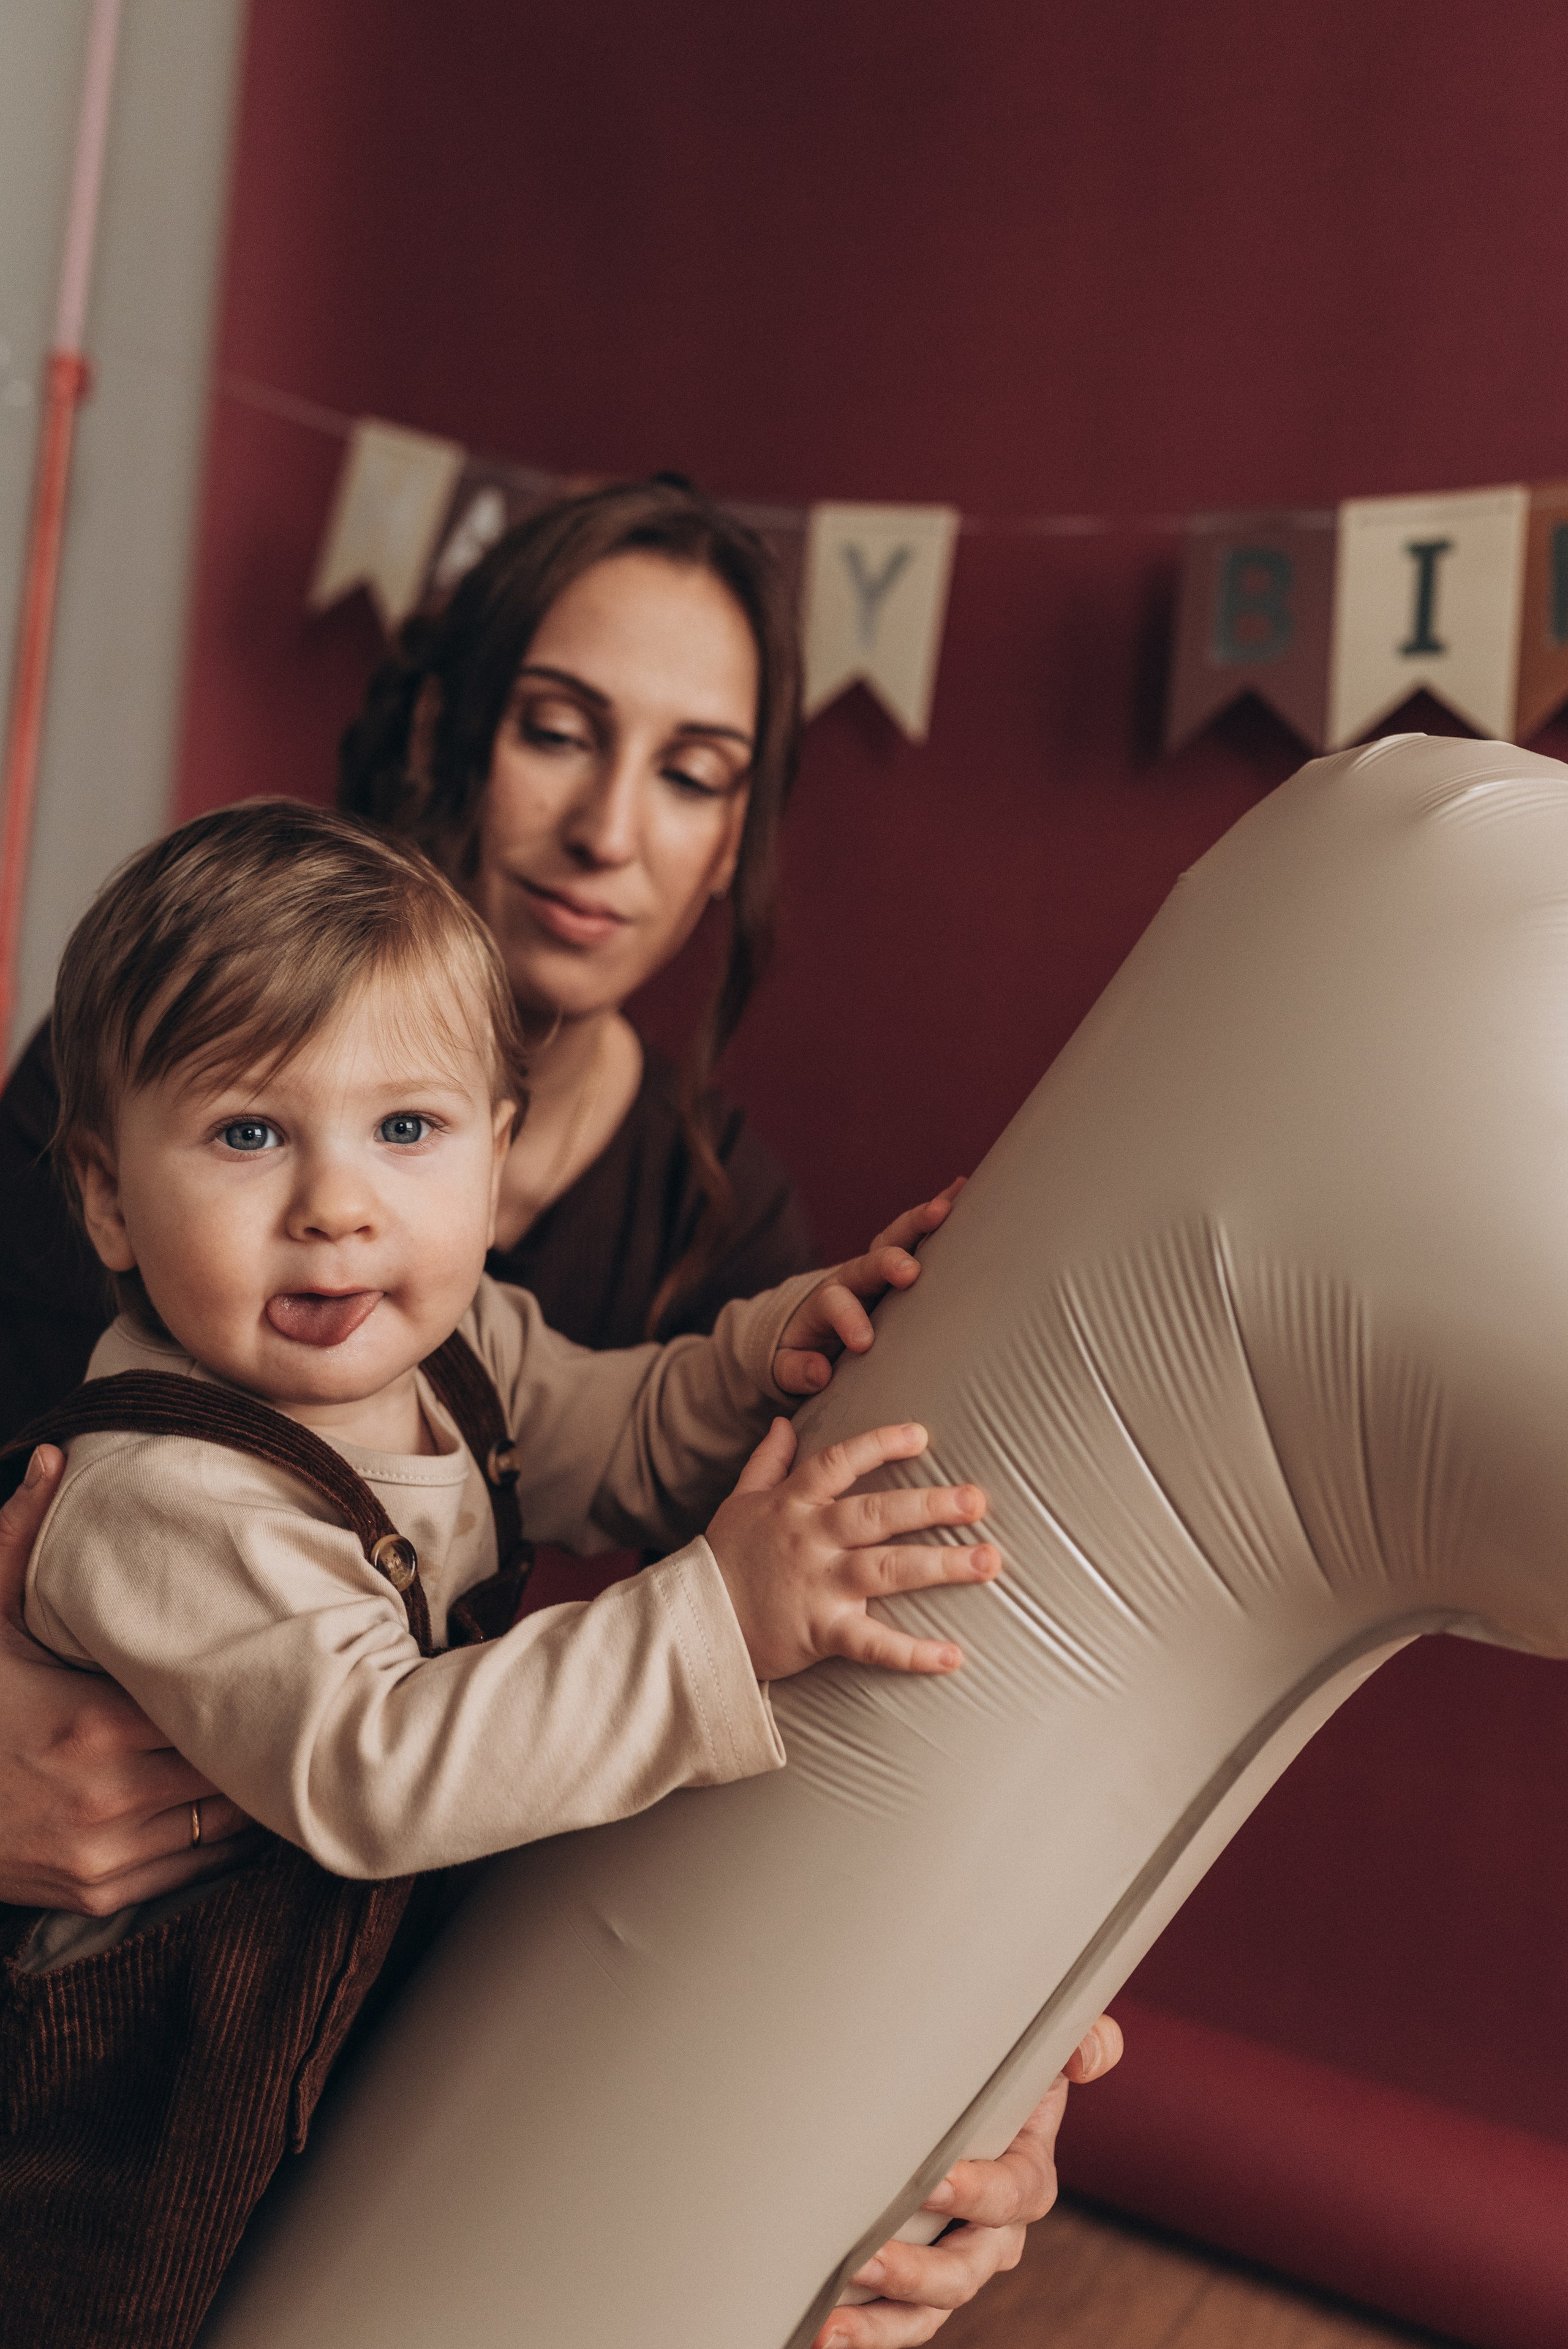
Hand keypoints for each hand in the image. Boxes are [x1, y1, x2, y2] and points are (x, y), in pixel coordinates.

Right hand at [0, 1444, 256, 1911]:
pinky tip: (234, 1796)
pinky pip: (196, 1870)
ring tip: (279, 1742)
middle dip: (263, 1734)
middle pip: (232, 1767)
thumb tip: (57, 1456)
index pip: (214, 1703)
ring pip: (226, 1825)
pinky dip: (219, 1837)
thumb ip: (18, 1539)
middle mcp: (107, 1798)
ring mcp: (106, 1856)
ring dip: (252, 1788)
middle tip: (302, 1696)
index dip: (252, 1679)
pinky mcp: (100, 1894)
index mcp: (90, 1724)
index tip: (283, 1652)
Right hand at [707, 1416, 997, 1681]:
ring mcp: (816, 1585)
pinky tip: (953, 1656)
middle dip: (930, 1504)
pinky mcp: (819, 1632)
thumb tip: (784, 1421)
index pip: (838, 1461)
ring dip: (941, 1564)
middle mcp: (809, 1538)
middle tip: (978, 1500)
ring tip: (989, 1561)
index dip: (879, 1444)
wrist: (691, 1626)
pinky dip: (912, 1653)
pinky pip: (871, 1644)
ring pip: (886, 1569)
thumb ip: (766, 1461)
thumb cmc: (722, 1561)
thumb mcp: (737, 1502)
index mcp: (792, 1503)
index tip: (921, 1435)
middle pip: (876, 1514)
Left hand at [775, 1180, 964, 1396]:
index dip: (849, 1319)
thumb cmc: (802, 1352)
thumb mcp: (785, 1365)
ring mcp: (878, 1267)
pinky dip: (936, 1214)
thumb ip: (795, 1369)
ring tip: (946, 1208)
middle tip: (909, 1272)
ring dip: (919, 1223)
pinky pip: (918, 1235)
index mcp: (823, 1303)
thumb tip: (819, 1373)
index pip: (835, 1304)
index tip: (864, 1343)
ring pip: (897, 1238)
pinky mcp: (901, 1264)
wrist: (807, 1326)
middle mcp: (852, 1277)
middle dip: (889, 1263)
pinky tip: (960, 1190)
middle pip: (869, 1261)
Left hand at [812, 2017, 1124, 2347]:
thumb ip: (1087, 2042)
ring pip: (929, 2309)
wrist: (965, 2092)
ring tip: (830, 2322)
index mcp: (1027, 2177)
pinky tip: (820, 2330)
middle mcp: (994, 2233)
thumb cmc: (1001, 2071)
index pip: (1012, 2194)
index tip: (933, 2182)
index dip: (978, 2193)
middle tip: (866, 2257)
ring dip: (879, 2320)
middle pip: (966, 2269)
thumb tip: (1086, 2058)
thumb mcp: (1047, 2049)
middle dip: (916, 2269)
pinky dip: (864, 2332)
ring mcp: (954, 2261)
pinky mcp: (915, 2281)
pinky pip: (898, 2320)